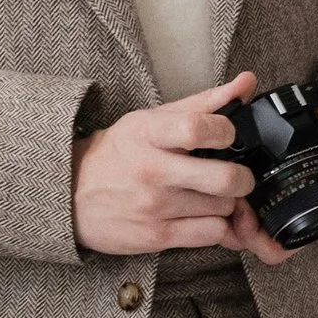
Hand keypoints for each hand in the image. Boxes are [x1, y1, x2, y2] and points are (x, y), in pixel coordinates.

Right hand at [72, 73, 289, 263]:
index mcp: (148, 134)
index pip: (198, 128)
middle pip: (224, 177)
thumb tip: (246, 82)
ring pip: (223, 207)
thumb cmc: (118, 155)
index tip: (228, 135)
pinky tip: (203, 216)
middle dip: (242, 177)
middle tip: (237, 175)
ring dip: (227, 202)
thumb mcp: (151, 120)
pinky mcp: (156, 236)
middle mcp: (151, 170)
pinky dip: (217, 225)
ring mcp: (154, 206)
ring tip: (212, 195)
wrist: (71, 195)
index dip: (226, 131)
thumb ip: (202, 103)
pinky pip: (211, 233)